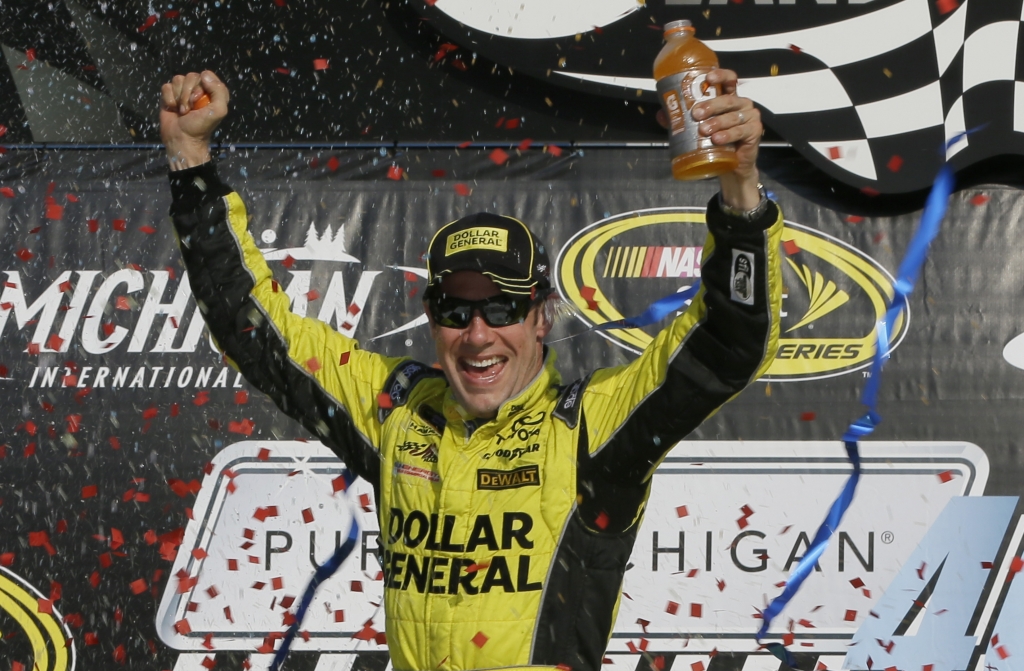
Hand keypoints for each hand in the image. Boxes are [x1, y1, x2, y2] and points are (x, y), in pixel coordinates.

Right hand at [160, 71, 229, 169]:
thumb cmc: (201, 127)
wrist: (182, 139)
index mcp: (212, 92)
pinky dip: (169, 99)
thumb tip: (205, 75)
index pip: (206, 75)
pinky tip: (173, 109)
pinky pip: (167, 87)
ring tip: (183, 111)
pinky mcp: (170, 95)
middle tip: (190, 109)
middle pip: (191, 76)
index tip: (200, 100)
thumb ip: (219, 91)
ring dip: (179, 97)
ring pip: (178, 79)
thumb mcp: (219, 111)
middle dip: (189, 93)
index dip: (202, 85)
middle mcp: (198, 89)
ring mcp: (183, 92)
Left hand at [657, 68, 763, 211]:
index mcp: (728, 99)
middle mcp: (741, 104)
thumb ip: (681, 120)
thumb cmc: (716, 143)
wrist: (730, 166)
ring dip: (718, 122)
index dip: (720, 76)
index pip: (729, 80)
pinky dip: (729, 135)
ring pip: (733, 116)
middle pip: (728, 100)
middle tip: (696, 114)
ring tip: (704, 130)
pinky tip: (718, 139)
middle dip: (711, 105)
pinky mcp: (755, 131)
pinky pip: (741, 131)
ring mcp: (750, 117)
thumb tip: (661, 114)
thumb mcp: (698, 130)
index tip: (708, 79)